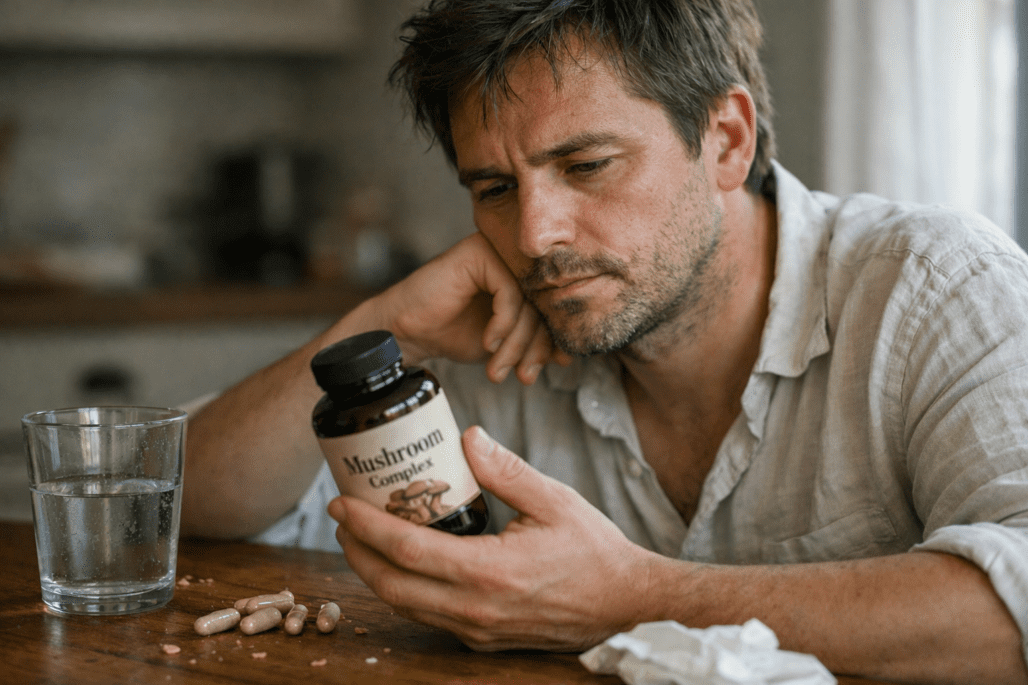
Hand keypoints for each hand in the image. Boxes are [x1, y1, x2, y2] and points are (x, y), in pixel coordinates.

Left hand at [328, 426, 657, 650]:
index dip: (366, 527)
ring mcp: (478, 630)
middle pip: (392, 586)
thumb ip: (507, 470)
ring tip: (364, 539)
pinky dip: (407, 590)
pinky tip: (407, 564)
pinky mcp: (484, 640)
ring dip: (377, 573)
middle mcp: (475, 608)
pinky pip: (431, 617)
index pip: (407, 550)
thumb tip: (468, 438)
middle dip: (356, 553)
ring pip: (407, 607)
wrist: (626, 604)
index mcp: (489, 571)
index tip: (342, 504)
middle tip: (342, 520)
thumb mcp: (554, 501)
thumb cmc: (594, 552)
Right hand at [363, 232, 570, 383]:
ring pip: (529, 301)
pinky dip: (503, 324)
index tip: (554, 366)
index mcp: (524, 275)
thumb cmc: (453, 334)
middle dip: (536, 347)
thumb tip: (569, 355)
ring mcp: (496, 251)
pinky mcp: (479, 253)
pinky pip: (509, 292)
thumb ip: (534, 342)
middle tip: (524, 376)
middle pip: (544, 303)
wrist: (407, 332)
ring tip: (500, 369)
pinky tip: (488, 342)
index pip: (554, 306)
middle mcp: (513, 258)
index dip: (557, 338)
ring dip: (517, 343)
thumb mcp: (504, 344)